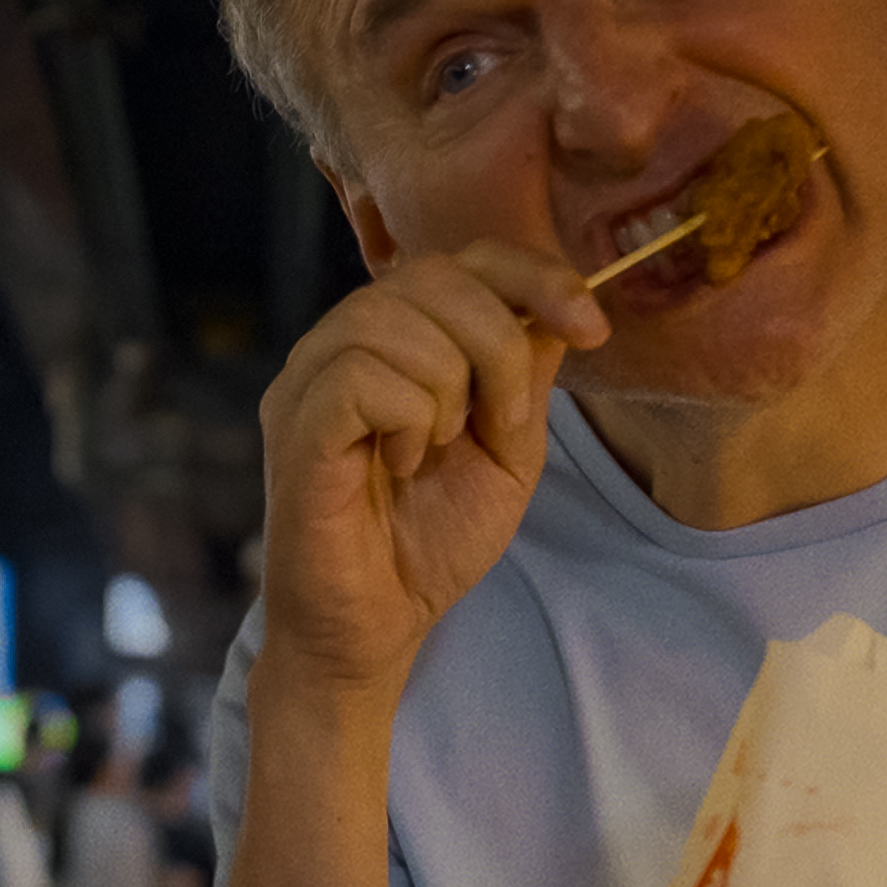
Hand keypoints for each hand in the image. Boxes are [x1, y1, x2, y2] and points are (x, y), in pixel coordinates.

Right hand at [256, 243, 606, 690]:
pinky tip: (403, 463)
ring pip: (392, 318)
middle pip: (434, 276)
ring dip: (448, 389)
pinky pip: (360, 376)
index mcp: (394, 338)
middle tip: (501, 424)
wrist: (375, 628)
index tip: (592, 330)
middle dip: (498, 344)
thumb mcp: (508, 452)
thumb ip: (526, 378)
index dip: (536, 276)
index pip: (464, 259)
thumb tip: (558, 311)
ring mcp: (308, 380)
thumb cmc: (429, 542)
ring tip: (439, 449)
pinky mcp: (294, 426)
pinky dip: (406, 418)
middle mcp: (341, 342)